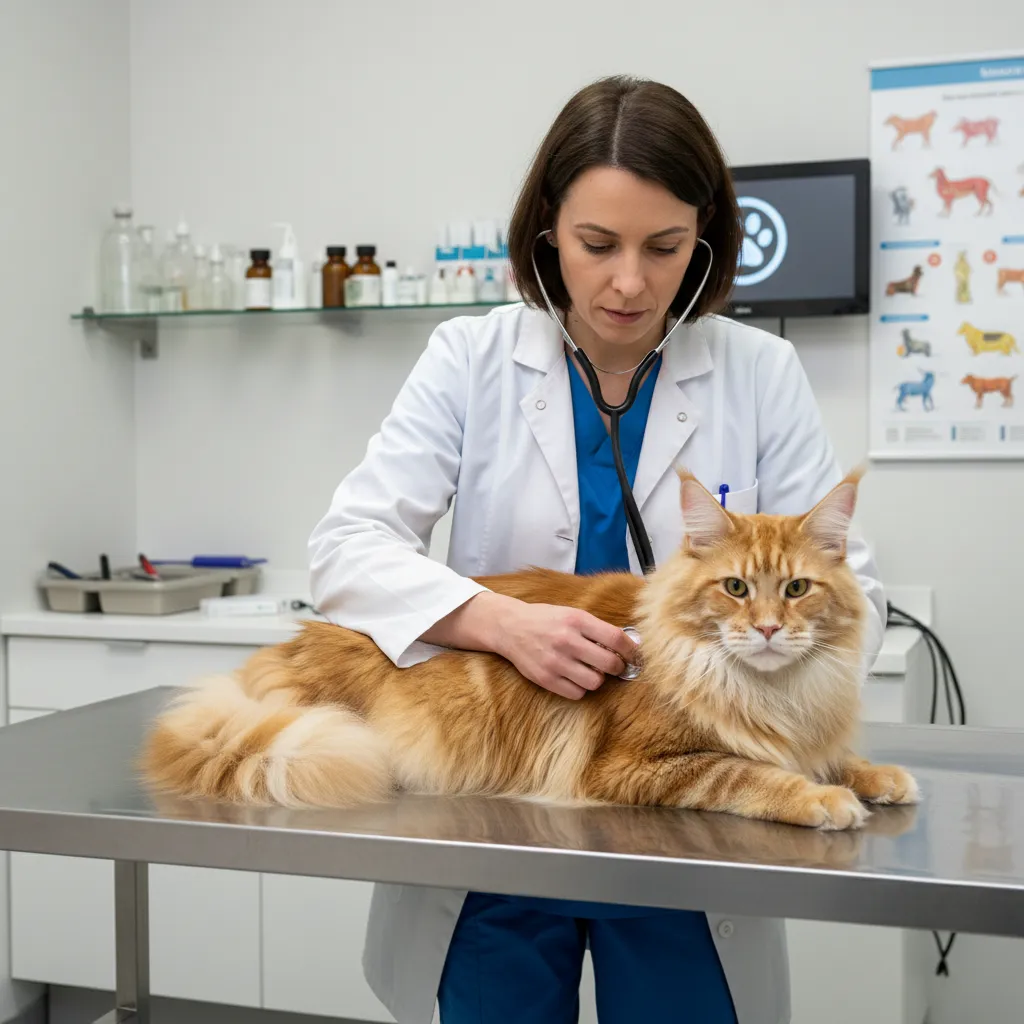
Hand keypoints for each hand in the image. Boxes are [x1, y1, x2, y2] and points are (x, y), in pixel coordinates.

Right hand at [494, 599, 637, 699]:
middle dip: (617, 667)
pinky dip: (581, 688)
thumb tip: (629, 645)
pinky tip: (575, 677)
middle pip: (609, 663)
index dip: (631, 650)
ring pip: (595, 682)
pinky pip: (577, 693)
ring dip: (598, 678)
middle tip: (614, 666)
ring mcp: (555, 662)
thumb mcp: (572, 614)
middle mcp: (566, 640)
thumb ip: (597, 628)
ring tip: (591, 670)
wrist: (510, 627)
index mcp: (576, 620)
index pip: (615, 638)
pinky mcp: (546, 679)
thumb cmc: (546, 620)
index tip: (634, 655)